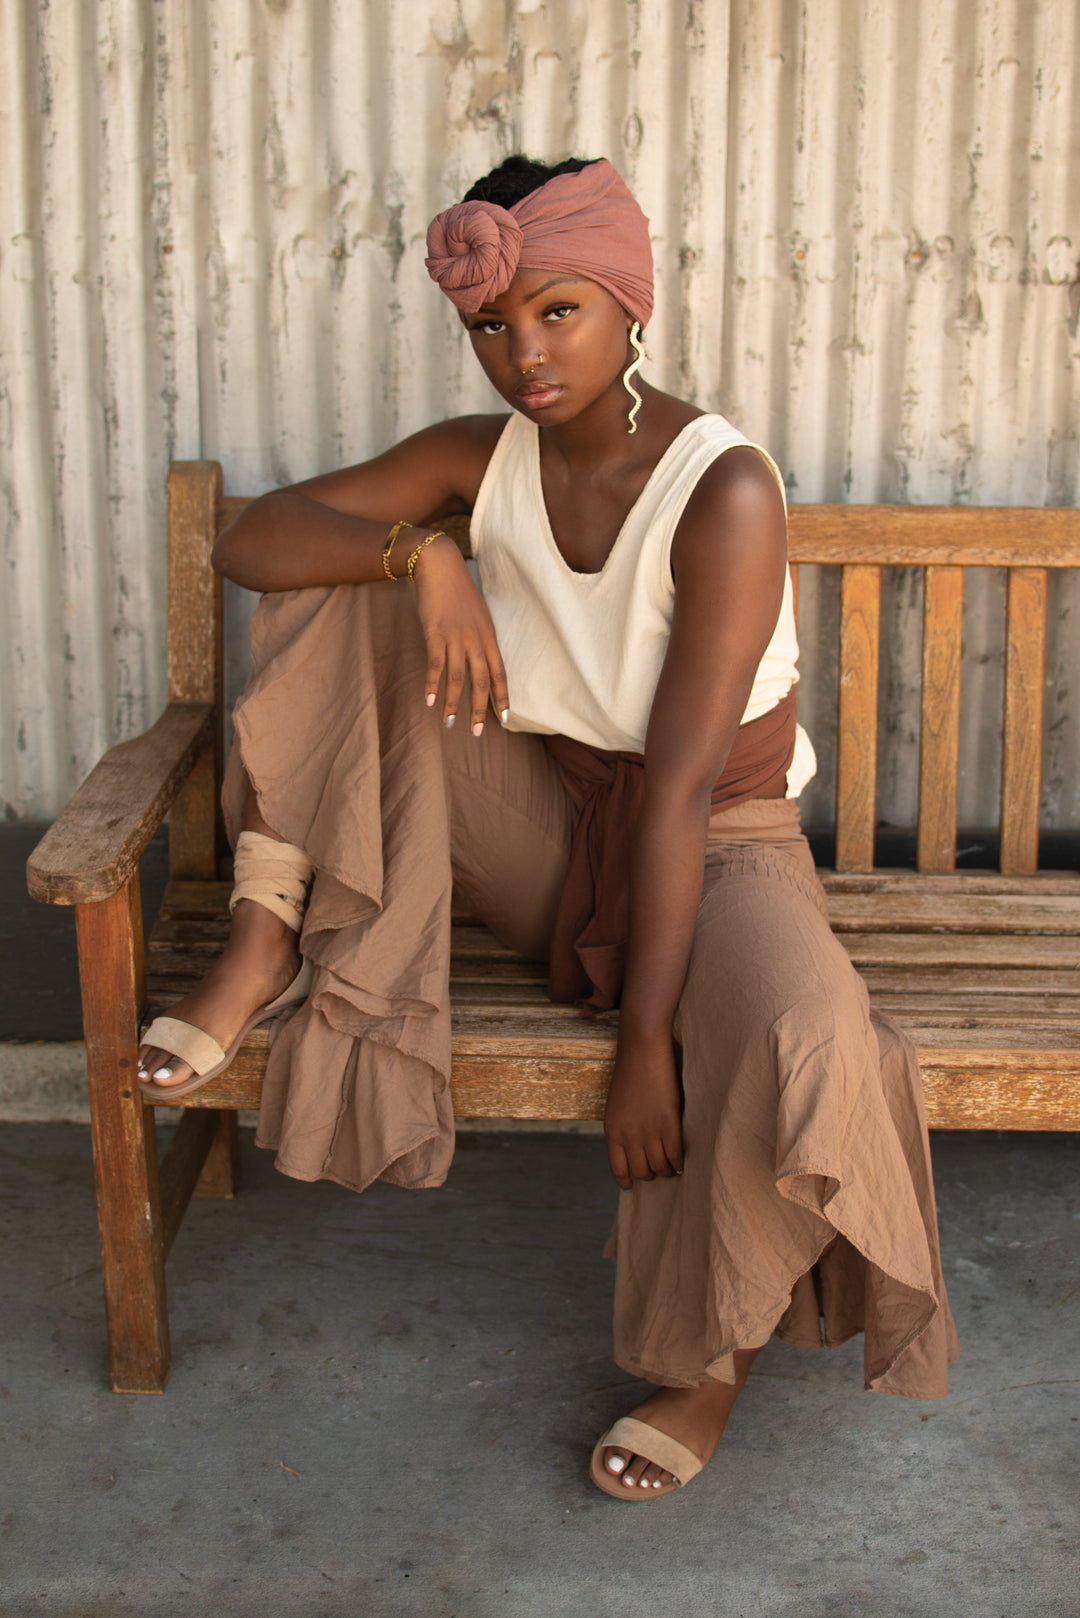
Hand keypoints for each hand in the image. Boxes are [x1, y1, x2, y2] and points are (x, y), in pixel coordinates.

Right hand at [411, 533, 508, 733]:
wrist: (438, 564)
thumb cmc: (456, 589)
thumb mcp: (476, 614)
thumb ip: (478, 636)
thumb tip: (476, 656)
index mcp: (488, 636)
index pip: (500, 673)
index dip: (503, 697)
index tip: (506, 719)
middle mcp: (476, 639)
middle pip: (481, 682)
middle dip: (479, 710)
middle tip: (475, 733)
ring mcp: (456, 637)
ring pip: (458, 678)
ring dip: (453, 703)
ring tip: (449, 723)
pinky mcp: (436, 633)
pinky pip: (435, 664)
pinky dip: (432, 684)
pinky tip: (428, 700)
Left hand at [604, 1031, 684, 1189]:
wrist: (642, 1051)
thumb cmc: (630, 1075)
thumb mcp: (616, 1106)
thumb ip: (623, 1129)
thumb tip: (634, 1152)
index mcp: (612, 1131)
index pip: (618, 1169)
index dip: (627, 1181)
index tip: (632, 1186)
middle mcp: (628, 1135)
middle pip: (642, 1171)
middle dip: (651, 1174)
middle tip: (659, 1170)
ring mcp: (649, 1130)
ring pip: (660, 1166)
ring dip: (667, 1170)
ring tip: (672, 1167)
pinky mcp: (669, 1123)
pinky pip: (676, 1155)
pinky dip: (680, 1162)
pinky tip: (682, 1162)